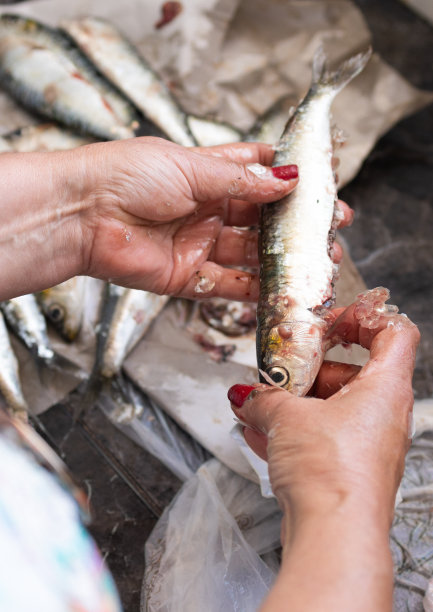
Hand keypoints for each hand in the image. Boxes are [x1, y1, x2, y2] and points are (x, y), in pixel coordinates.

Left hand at [76, 137, 300, 300]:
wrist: (81, 215)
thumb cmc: (127, 176)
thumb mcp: (190, 167)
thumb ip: (241, 181)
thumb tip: (287, 180)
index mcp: (205, 173)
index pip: (255, 172)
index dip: (287, 177)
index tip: (320, 183)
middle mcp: (205, 209)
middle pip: (259, 218)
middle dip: (294, 225)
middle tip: (328, 230)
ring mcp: (197, 244)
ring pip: (249, 254)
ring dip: (280, 260)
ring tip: (315, 263)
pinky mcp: (185, 276)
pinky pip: (226, 286)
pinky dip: (252, 290)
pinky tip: (280, 290)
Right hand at [228, 306, 419, 523]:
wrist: (333, 537)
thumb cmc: (332, 473)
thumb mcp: (286, 417)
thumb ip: (263, 398)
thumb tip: (247, 395)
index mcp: (385, 389)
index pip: (394, 333)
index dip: (362, 319)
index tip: (328, 324)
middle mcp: (384, 416)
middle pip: (351, 373)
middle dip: (308, 370)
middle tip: (278, 371)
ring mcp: (368, 446)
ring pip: (331, 409)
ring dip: (294, 404)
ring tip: (258, 403)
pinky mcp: (349, 471)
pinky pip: (320, 439)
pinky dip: (292, 433)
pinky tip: (257, 434)